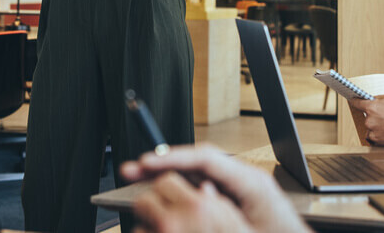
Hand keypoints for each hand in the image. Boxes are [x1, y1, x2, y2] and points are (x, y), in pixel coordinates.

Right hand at [120, 145, 309, 232]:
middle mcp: (244, 180)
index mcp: (251, 181)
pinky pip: (203, 189)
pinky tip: (163, 198)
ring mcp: (238, 190)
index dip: (174, 157)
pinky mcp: (234, 202)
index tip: (148, 163)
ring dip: (169, 177)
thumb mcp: (251, 232)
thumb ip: (226, 214)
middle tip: (132, 170)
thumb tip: (199, 197)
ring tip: (140, 181)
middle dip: (164, 164)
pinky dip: (181, 190)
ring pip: (197, 174)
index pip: (207, 158)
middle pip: (198, 162)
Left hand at [348, 94, 383, 147]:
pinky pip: (374, 138)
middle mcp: (370, 121)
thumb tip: (373, 99)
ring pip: (370, 129)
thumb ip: (380, 98)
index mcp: (372, 107)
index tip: (352, 101)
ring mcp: (373, 132)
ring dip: (376, 127)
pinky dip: (380, 136)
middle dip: (374, 116)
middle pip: (366, 117)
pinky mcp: (378, 142)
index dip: (355, 101)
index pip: (357, 103)